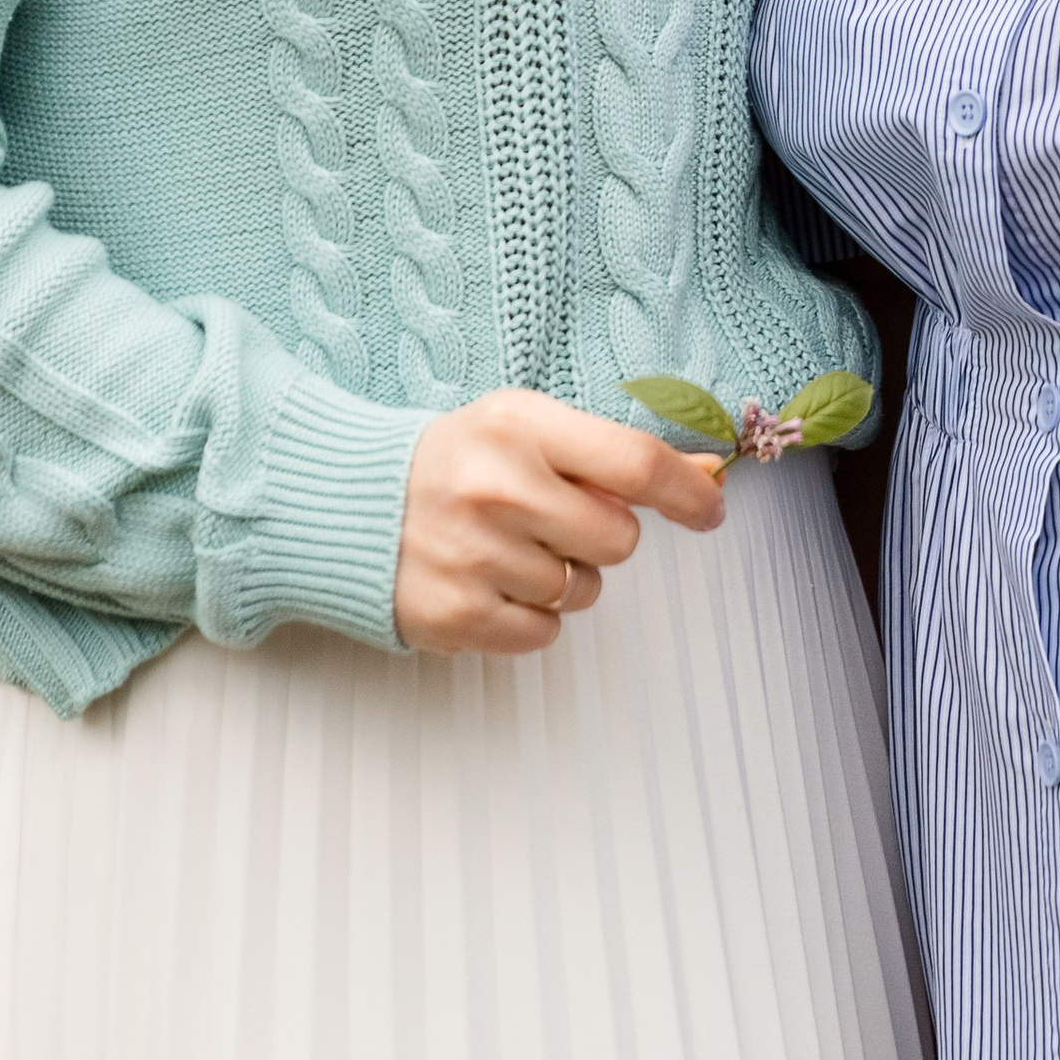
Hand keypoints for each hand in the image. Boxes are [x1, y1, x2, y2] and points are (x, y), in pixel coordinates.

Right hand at [391, 388, 725, 656]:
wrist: (348, 502)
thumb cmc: (458, 460)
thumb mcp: (527, 428)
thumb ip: (614, 453)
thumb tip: (709, 475)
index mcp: (520, 426)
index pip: (635, 462)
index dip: (688, 491)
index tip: (711, 508)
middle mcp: (497, 489)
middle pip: (619, 539)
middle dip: (604, 535)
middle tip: (555, 518)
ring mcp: (473, 556)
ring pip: (583, 591)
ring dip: (562, 577)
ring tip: (509, 546)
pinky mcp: (455, 616)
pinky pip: (544, 634)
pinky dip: (531, 616)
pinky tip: (492, 581)